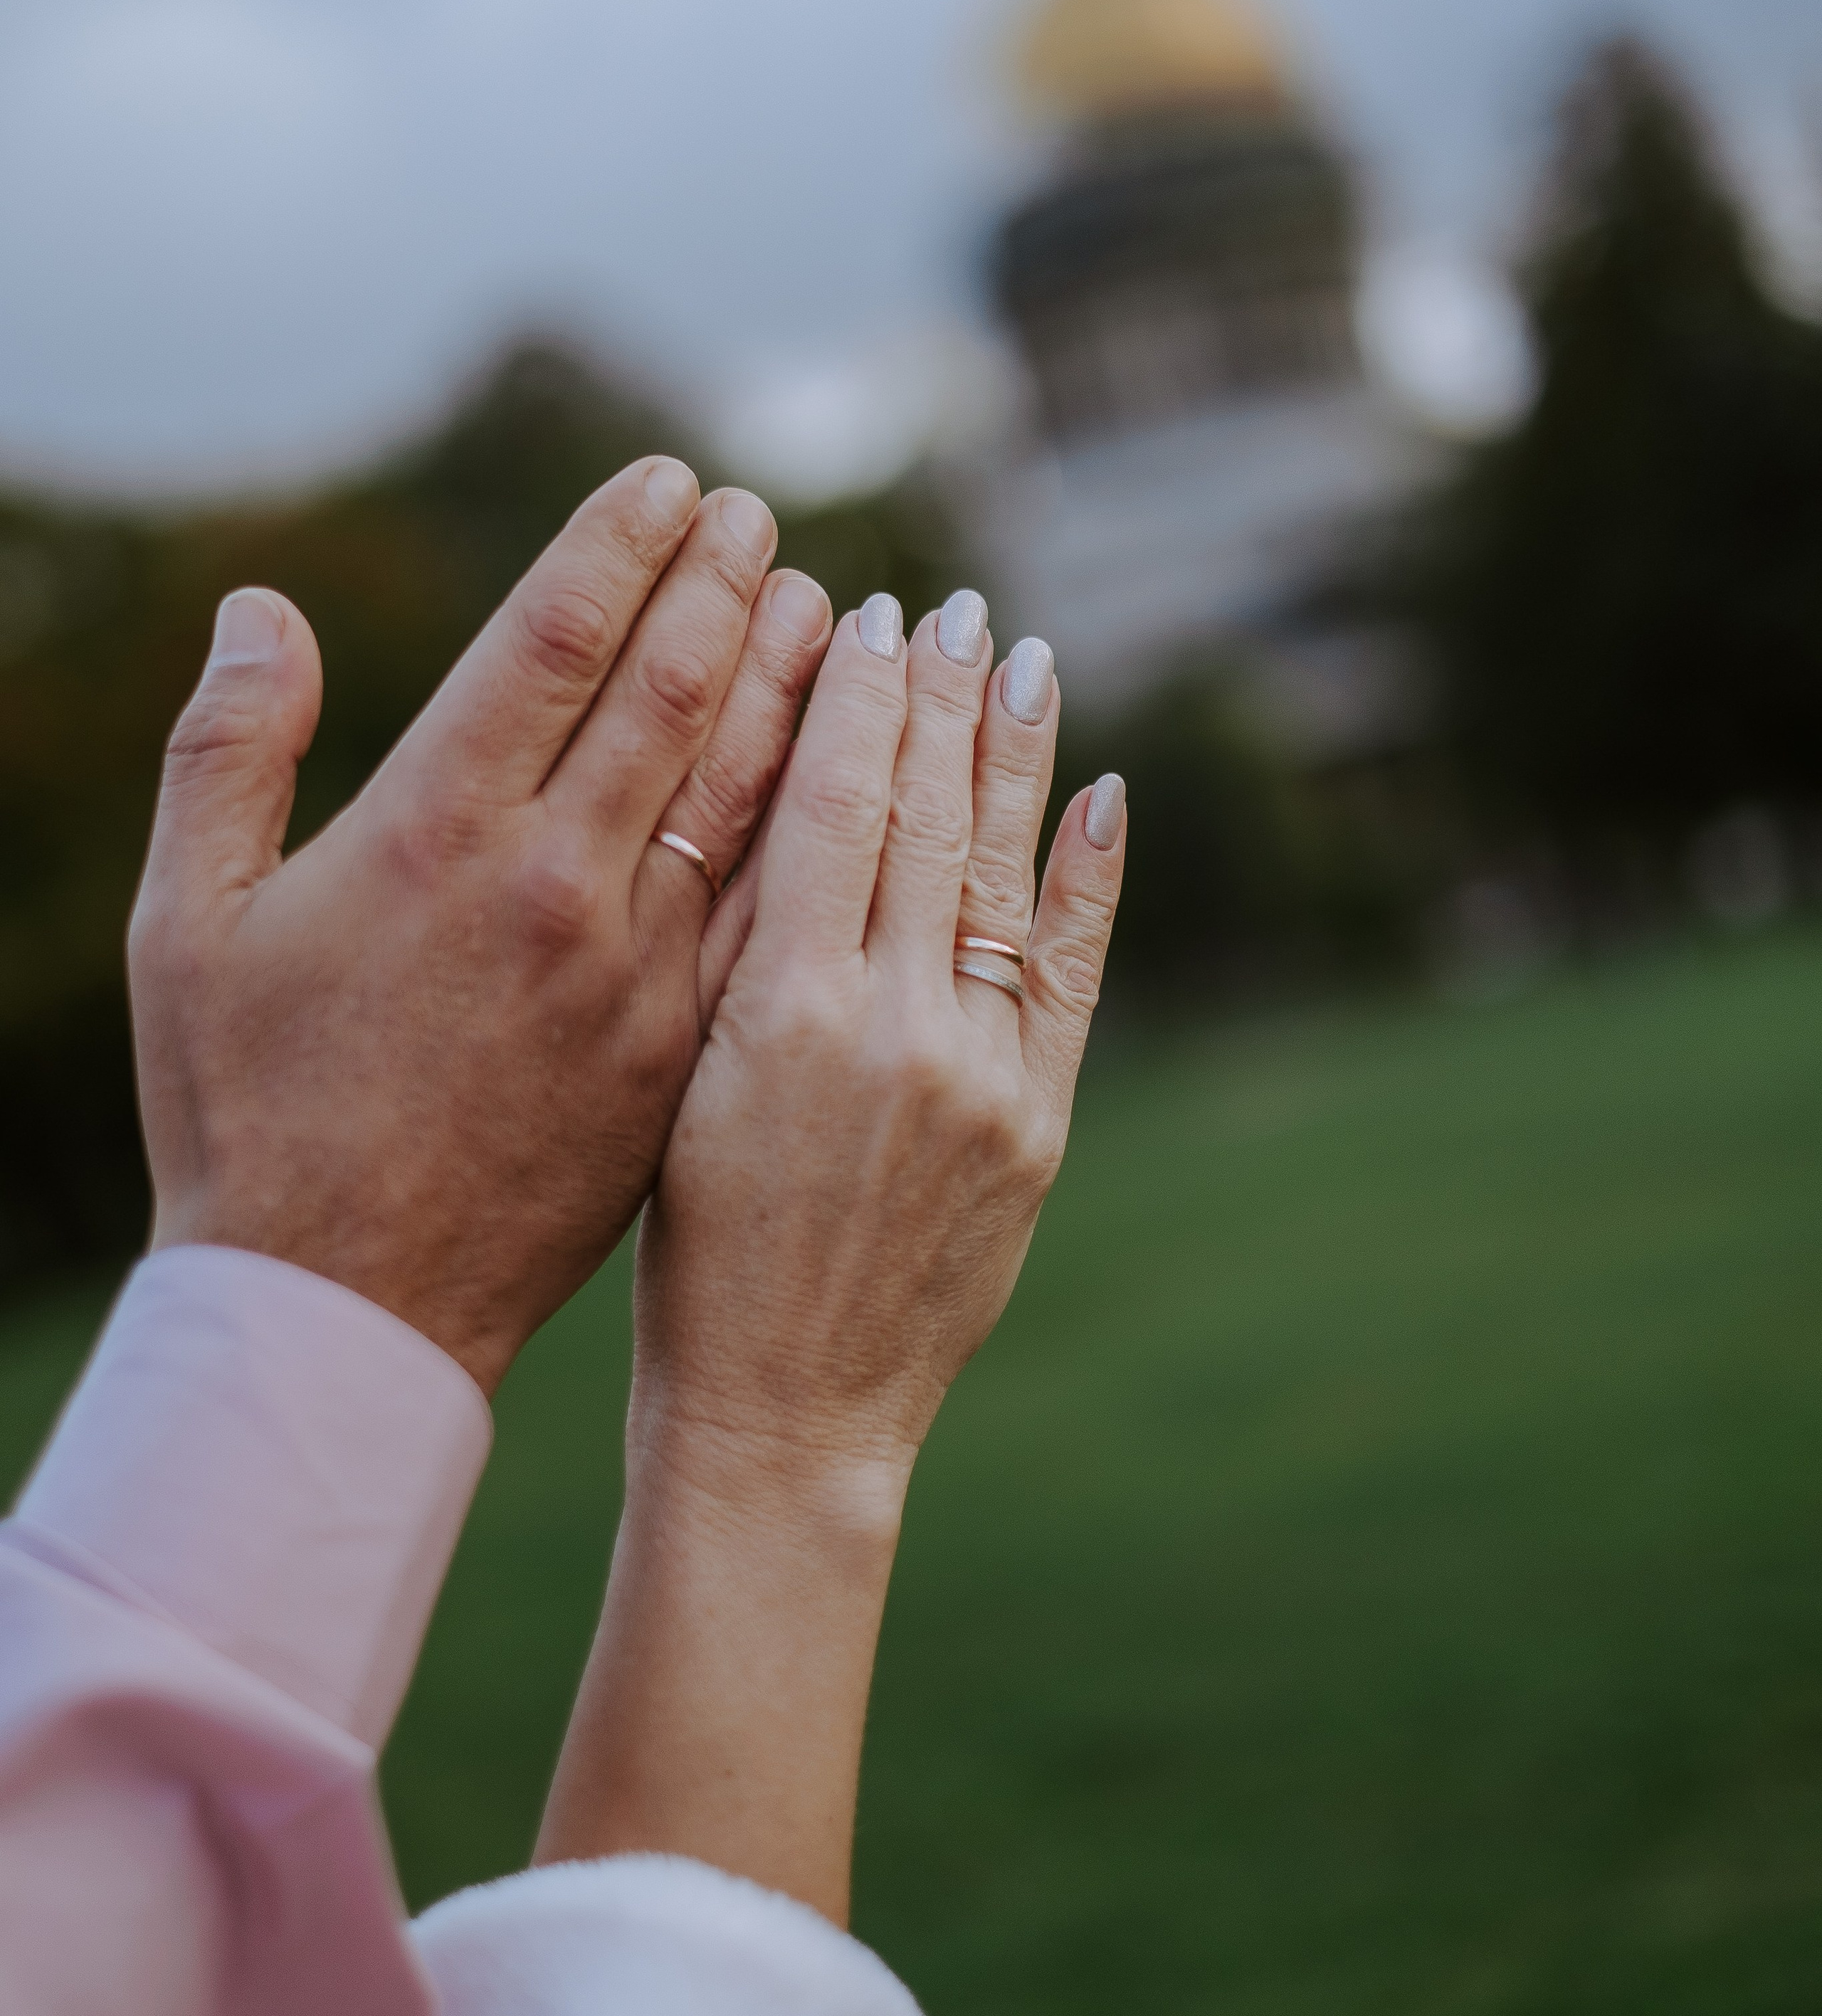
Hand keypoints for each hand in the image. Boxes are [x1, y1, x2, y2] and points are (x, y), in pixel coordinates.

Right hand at [129, 459, 833, 1392]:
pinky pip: (771, 910)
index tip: (668, 483)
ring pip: (744, 790)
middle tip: (758, 516)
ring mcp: (635, 974)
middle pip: (672, 692)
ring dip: (789, 683)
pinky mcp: (685, 1052)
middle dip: (723, 585)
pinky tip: (847, 774)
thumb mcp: (190, 926)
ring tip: (820, 604)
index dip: (621, 544)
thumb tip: (264, 606)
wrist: (340, 1308)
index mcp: (433, 833)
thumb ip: (228, 752)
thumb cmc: (243, 1113)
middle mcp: (553, 886)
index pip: (556, 638)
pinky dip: (816, 824)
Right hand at [637, 593, 1123, 1480]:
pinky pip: (1073, 974)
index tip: (866, 613)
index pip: (831, 805)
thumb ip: (731, 947)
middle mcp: (891, 1027)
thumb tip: (785, 799)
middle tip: (952, 604)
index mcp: (777, 1012)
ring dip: (1016, 756)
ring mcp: (979, 1077)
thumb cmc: (688, 1248)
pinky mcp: (1037, 1127)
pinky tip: (1101, 793)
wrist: (780, 1412)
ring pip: (1003, 875)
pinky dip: (1089, 879)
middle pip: (927, 819)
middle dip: (940, 699)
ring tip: (1024, 655)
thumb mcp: (677, 1081)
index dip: (857, 699)